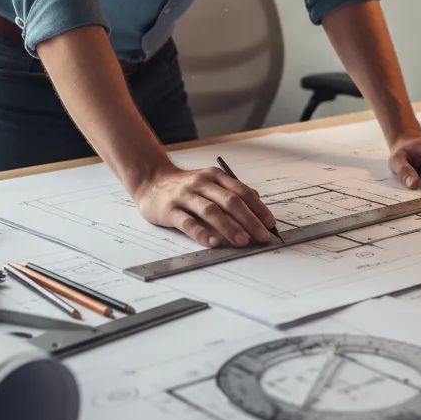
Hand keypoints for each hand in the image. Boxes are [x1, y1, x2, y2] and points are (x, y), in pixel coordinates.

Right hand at [133, 165, 278, 247]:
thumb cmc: (185, 186)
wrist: (151, 181)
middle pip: (230, 201)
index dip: (258, 208)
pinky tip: (214, 243)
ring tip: (243, 241)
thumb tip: (257, 204)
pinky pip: (187, 223)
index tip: (270, 224)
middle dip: (249, 219)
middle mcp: (201, 184)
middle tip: (261, 236)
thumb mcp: (209, 182)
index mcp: (215, 176)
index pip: (242, 192)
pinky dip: (202, 233)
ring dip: (229, 227)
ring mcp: (185, 196)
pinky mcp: (169, 210)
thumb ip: (231, 192)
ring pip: (211, 211)